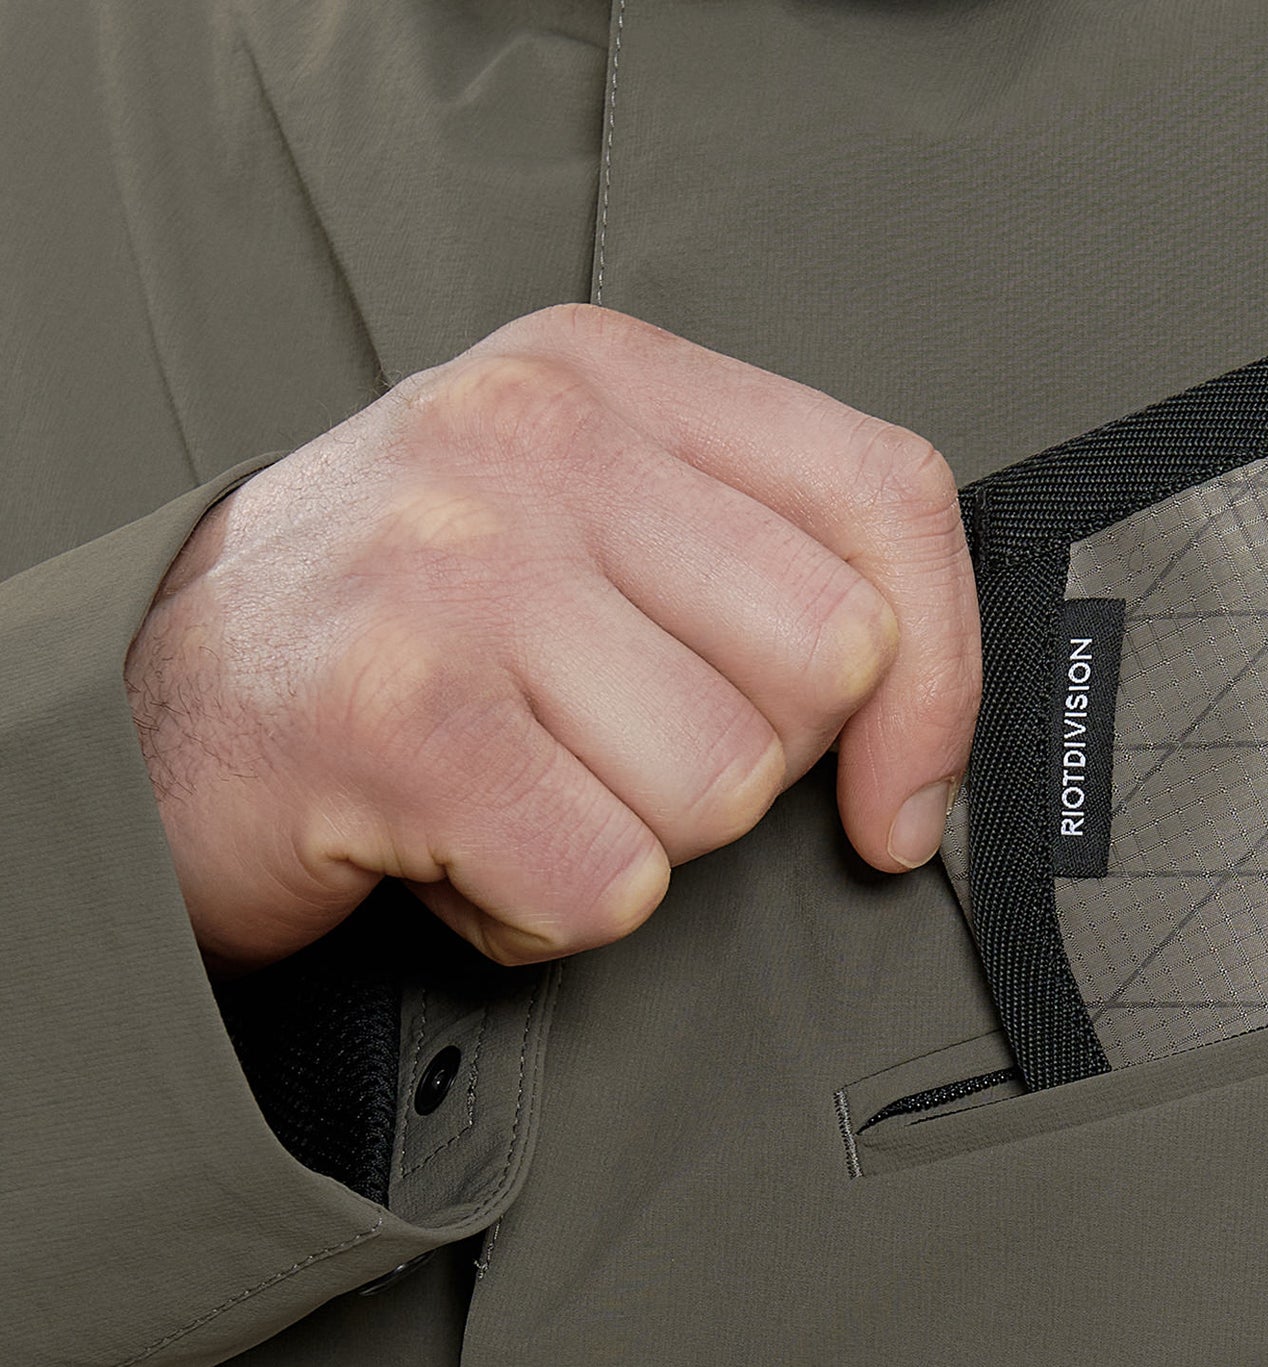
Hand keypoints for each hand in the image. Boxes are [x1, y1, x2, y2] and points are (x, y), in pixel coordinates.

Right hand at [124, 304, 980, 972]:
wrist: (155, 712)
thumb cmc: (399, 634)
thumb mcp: (583, 533)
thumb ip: (759, 578)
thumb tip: (918, 757)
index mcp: (609, 378)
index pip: (888, 498)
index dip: (939, 679)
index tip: (898, 793)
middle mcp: (535, 442)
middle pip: (826, 666)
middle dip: (745, 764)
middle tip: (611, 748)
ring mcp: (462, 570)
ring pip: (721, 789)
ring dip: (634, 842)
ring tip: (521, 790)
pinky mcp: (405, 717)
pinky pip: (610, 881)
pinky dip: (545, 914)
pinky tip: (467, 853)